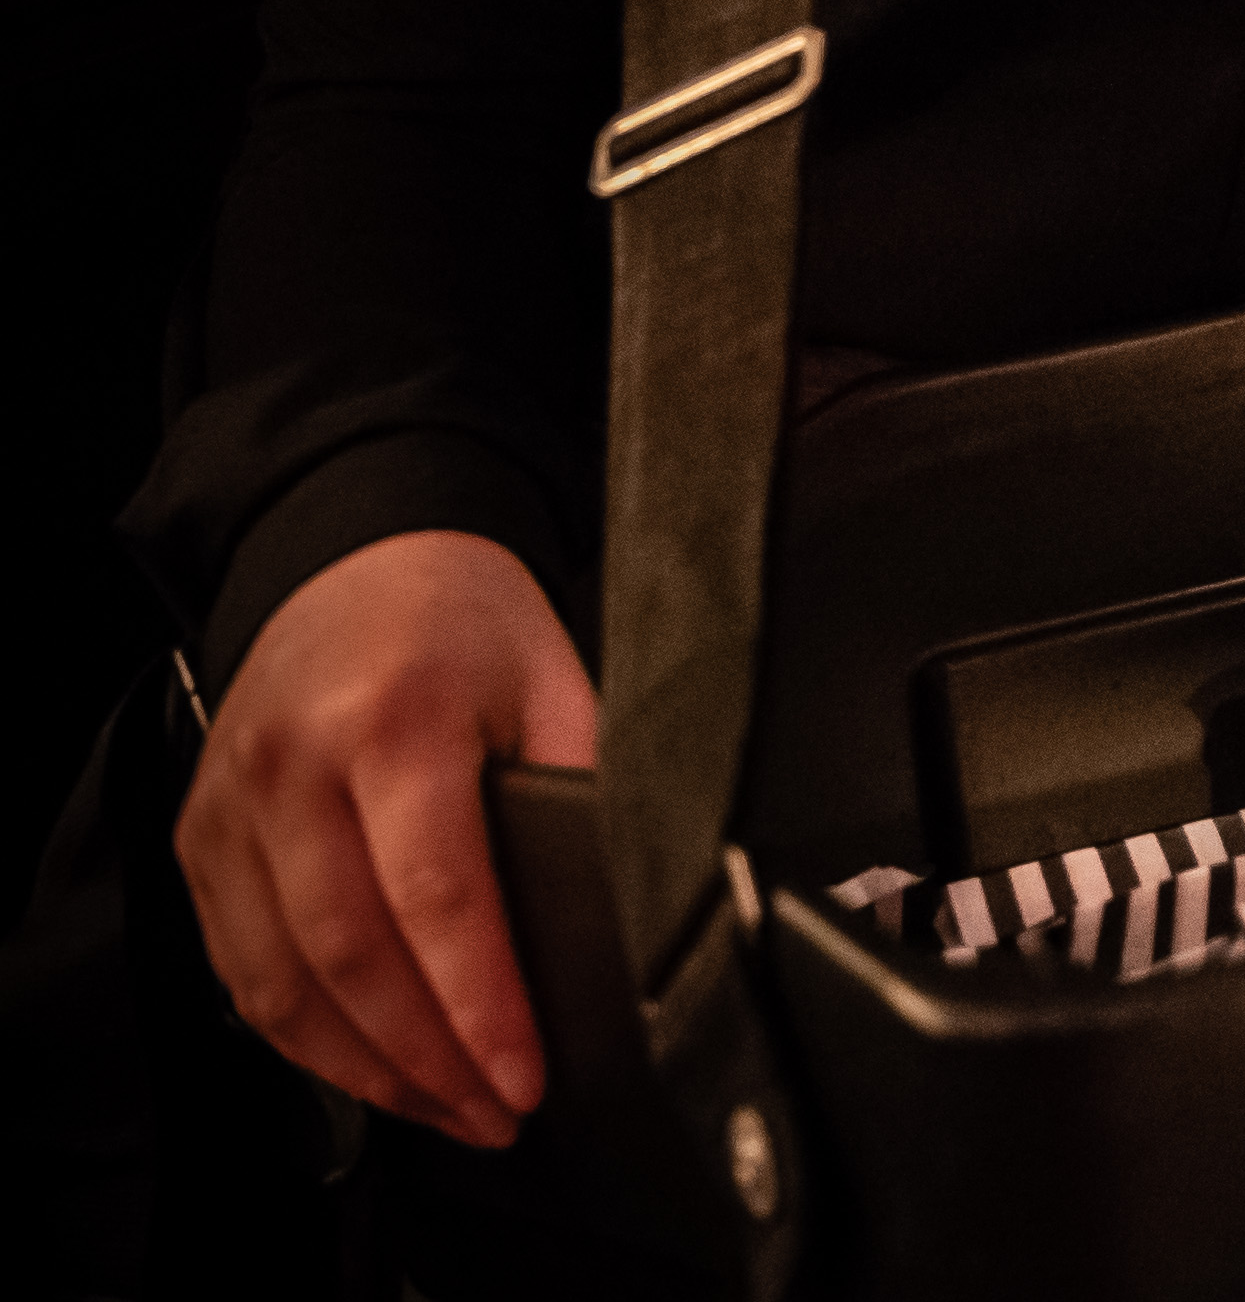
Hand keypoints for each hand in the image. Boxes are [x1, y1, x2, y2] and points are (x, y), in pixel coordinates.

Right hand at [177, 528, 594, 1149]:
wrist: (354, 554)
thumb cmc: (463, 621)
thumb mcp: (556, 679)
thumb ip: (581, 792)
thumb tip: (619, 912)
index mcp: (393, 722)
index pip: (436, 899)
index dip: (481, 1008)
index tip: (523, 1076)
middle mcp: (293, 770)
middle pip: (350, 960)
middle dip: (427, 1063)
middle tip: (494, 1114)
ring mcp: (230, 810)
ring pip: (282, 985)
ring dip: (365, 1070)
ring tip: (444, 1110)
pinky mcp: (200, 840)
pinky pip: (242, 969)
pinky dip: (305, 1036)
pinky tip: (369, 1065)